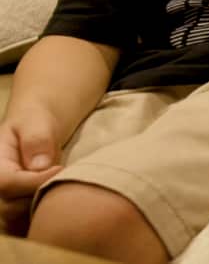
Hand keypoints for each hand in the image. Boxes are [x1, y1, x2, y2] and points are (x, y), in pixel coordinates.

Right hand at [0, 108, 62, 235]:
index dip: (35, 181)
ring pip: (19, 220)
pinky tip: (59, 201)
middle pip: (12, 208)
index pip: (7, 184)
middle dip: (40, 195)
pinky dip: (43, 217)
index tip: (60, 169)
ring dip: (43, 208)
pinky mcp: (16, 210)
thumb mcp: (37, 121)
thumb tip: (40, 165)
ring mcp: (4, 201)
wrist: (37, 129)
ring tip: (62, 187)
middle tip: (65, 180)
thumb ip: (37, 140)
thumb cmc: (36, 121)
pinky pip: (26, 224)